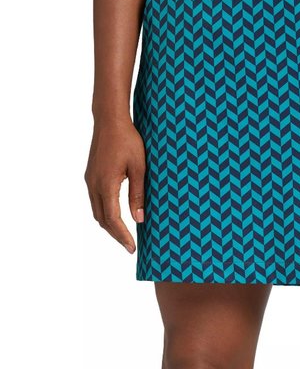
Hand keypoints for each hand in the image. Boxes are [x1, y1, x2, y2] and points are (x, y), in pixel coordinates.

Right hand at [84, 118, 145, 252]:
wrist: (109, 121)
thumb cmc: (128, 141)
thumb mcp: (139, 168)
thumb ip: (138, 194)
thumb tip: (140, 219)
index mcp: (106, 184)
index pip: (112, 219)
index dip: (122, 235)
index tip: (132, 248)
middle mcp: (93, 185)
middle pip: (102, 219)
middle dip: (116, 234)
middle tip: (130, 246)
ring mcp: (90, 180)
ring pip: (97, 211)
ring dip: (109, 225)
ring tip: (125, 235)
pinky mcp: (91, 176)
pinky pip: (96, 201)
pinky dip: (105, 213)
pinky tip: (117, 216)